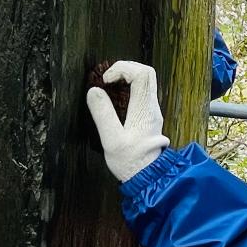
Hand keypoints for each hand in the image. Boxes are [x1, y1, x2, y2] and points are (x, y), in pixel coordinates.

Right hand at [85, 60, 168, 181]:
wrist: (149, 177)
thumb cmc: (131, 161)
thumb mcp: (111, 140)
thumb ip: (103, 114)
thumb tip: (94, 91)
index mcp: (144, 108)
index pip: (141, 74)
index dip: (122, 69)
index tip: (106, 81)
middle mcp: (151, 106)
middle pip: (147, 72)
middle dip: (125, 68)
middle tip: (108, 78)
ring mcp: (152, 110)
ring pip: (146, 81)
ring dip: (127, 77)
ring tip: (109, 86)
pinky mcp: (149, 116)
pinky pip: (142, 92)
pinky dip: (129, 87)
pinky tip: (115, 98)